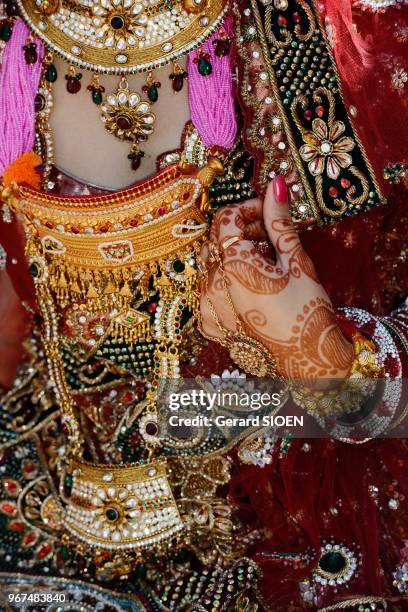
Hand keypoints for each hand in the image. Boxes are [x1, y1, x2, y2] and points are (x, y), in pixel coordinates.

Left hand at [199, 176, 352, 383]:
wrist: (307, 364)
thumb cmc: (307, 314)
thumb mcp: (296, 261)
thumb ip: (278, 221)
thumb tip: (275, 185)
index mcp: (233, 266)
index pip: (227, 218)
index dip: (248, 208)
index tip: (267, 212)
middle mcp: (212, 286)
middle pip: (217, 240)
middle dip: (241, 231)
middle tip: (269, 238)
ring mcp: (207, 308)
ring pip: (211, 264)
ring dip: (232, 256)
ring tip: (263, 265)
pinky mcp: (209, 325)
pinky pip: (208, 290)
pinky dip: (225, 281)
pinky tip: (250, 288)